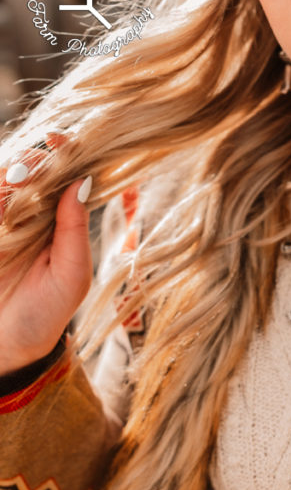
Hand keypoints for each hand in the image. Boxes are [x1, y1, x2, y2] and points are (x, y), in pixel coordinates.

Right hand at [0, 136, 92, 375]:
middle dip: (33, 158)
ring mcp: (2, 221)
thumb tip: (83, 182)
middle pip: (30, 168)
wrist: (7, 350)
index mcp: (59, 219)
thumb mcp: (72, 274)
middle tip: (35, 167)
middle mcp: (30, 214)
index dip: (64, 152)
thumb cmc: (46, 313)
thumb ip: (75, 229)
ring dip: (10, 171)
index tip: (64, 139)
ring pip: (2, 179)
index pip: (64, 175)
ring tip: (19, 179)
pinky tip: (3, 197)